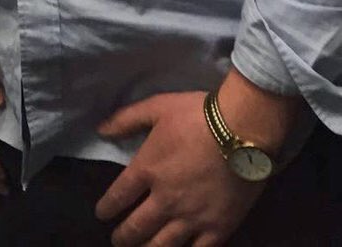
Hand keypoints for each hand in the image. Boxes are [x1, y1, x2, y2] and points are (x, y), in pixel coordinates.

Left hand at [94, 91, 264, 246]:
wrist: (241, 130)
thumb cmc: (195, 115)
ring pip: (163, 245)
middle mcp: (165, 199)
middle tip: (117, 240)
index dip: (106, 207)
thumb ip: (126, 120)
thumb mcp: (155, 107)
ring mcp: (192, 217)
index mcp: (147, 170)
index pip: (118, 196)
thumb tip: (100, 130)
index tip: (101, 214)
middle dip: (123, 236)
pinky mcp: (219, 227)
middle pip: (137, 227)